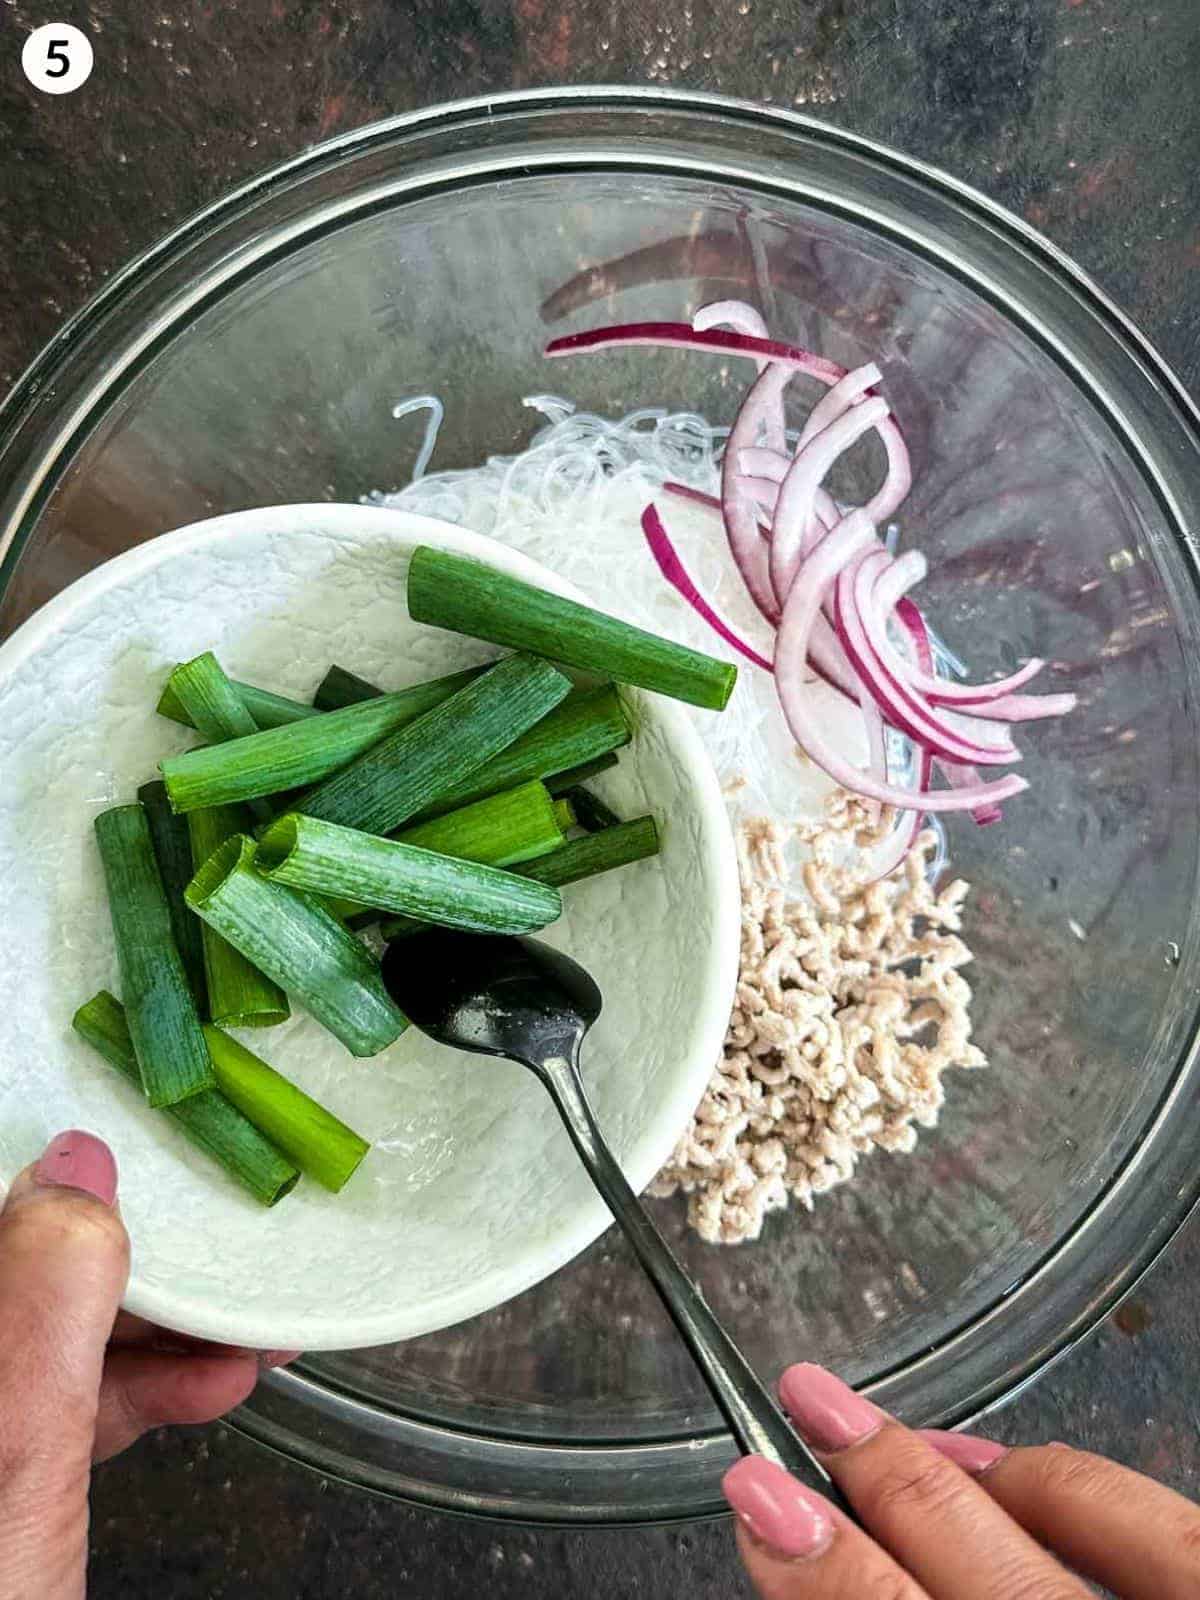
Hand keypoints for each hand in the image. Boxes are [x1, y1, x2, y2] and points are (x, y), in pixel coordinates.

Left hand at [0, 1130, 294, 1599]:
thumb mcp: (11, 1458)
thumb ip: (40, 1307)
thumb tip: (75, 1169)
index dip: (43, 1180)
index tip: (129, 1152)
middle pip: (19, 1275)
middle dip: (121, 1260)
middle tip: (209, 1243)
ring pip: (45, 1340)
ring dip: (151, 1326)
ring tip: (243, 1324)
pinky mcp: (0, 1481)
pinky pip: (60, 1404)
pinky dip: (142, 1386)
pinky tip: (211, 1382)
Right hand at [726, 1362, 1199, 1598]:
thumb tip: (800, 1539)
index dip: (818, 1558)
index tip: (754, 1494)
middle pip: (975, 1552)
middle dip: (878, 1467)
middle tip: (806, 1399)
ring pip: (1074, 1502)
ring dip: (974, 1467)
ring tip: (894, 1440)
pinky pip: (1158, 1515)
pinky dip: (1068, 1482)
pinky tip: (1011, 1471)